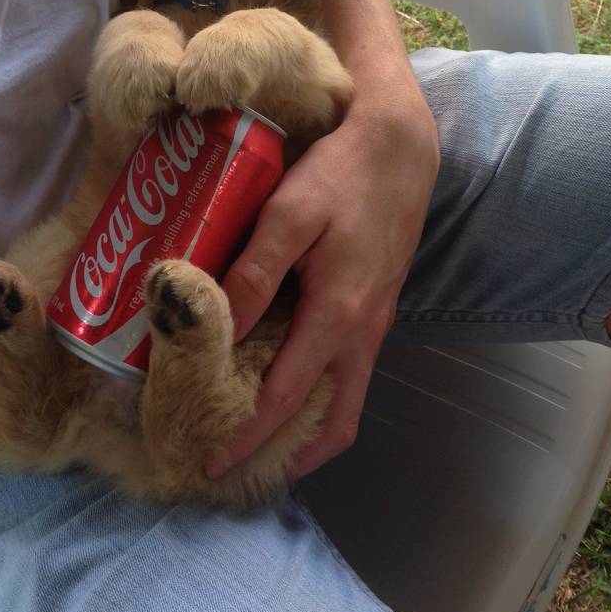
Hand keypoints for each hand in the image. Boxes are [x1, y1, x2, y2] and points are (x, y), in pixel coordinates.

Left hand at [207, 94, 439, 480]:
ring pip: (346, 398)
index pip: (286, 399)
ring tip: (260, 435)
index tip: (211, 464)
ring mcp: (375, 322)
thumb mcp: (290, 215)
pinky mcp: (376, 306)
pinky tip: (286, 377)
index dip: (247, 436)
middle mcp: (363, 333)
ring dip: (307, 428)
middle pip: (335, 422)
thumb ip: (255, 273)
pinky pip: (349, 370)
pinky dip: (319, 393)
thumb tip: (218, 328)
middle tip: (241, 465)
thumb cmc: (341, 175)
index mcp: (338, 317)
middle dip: (290, 455)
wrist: (400, 146)